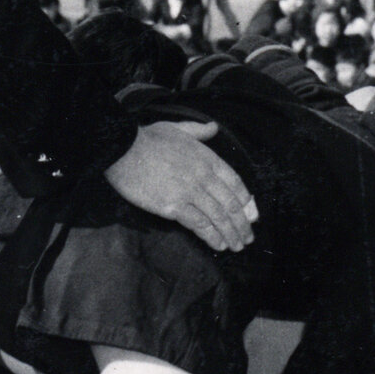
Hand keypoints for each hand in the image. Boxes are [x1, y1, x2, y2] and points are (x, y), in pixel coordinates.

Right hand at [104, 118, 257, 252]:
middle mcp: (203, 176)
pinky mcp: (173, 207)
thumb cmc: (147, 138)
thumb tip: (214, 127)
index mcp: (208, 158)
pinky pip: (199, 225)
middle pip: (231, 204)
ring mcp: (190, 192)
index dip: (247, 202)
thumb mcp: (177, 127)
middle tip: (247, 237)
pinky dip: (211, 237)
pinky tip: (218, 245)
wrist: (122, 149)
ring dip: (231, 234)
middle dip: (242, 224)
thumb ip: (199, 130)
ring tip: (236, 246)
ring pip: (218, 217)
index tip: (251, 215)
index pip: (236, 183)